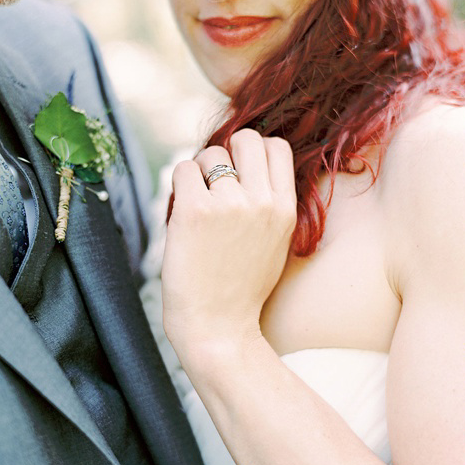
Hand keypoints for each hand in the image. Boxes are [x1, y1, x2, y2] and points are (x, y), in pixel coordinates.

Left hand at [161, 129, 295, 349]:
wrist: (219, 326)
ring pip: (210, 154)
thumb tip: (247, 166)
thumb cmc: (242, 288)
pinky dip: (178, 186)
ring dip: (199, 172)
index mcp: (285, 208)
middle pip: (247, 138)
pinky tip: (181, 213)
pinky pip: (182, 170)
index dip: (255, 152)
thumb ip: (269, 203)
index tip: (241, 173)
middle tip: (215, 182)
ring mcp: (229, 204)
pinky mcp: (195, 211)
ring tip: (197, 204)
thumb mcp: (276, 242)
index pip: (277, 147)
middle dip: (227, 152)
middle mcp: (262, 201)